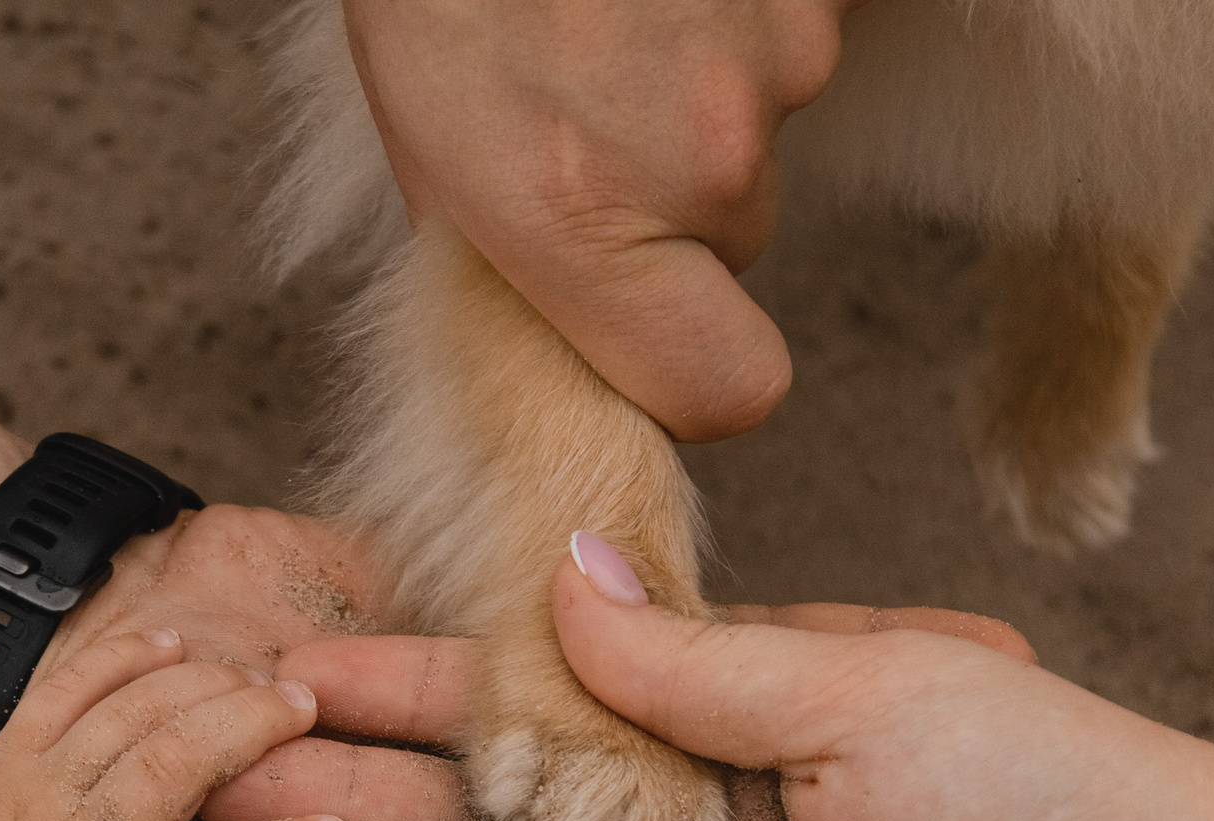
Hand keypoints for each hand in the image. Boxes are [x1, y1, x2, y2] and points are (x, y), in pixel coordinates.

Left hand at [0, 403, 526, 820]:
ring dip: (210, 685)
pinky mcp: (3, 757)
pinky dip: (129, 657)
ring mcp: (35, 795)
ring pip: (134, 716)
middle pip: (179, 769)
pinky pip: (73, 686)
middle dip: (256, 728)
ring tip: (270, 680)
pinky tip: (180, 644)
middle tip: (313, 712)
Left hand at [342, 0, 852, 440]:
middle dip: (678, 203)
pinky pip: (788, 39)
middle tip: (590, 113)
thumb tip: (557, 333)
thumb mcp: (425, 139)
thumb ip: (507, 260)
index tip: (657, 340)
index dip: (697, 376)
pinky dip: (729, 18)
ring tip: (606, 19)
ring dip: (697, 94)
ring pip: (762, 131)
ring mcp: (775, 59)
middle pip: (740, 246)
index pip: (727, 391)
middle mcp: (698, 154)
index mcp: (581, 222)